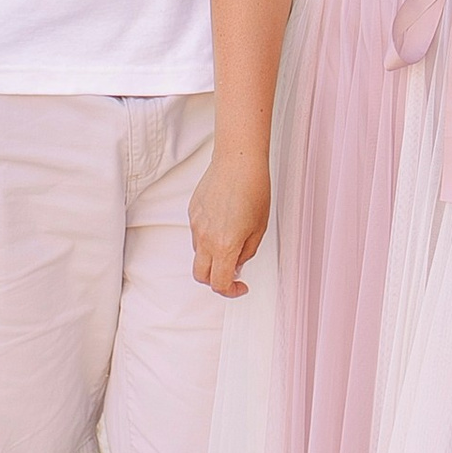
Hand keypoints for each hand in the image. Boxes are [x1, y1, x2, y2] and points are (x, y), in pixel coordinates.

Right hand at [190, 153, 271, 295]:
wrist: (238, 160)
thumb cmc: (254, 189)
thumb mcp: (259, 228)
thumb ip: (246, 252)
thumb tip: (236, 265)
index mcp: (224, 246)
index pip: (219, 283)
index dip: (231, 291)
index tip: (240, 286)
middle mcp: (205, 238)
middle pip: (201, 275)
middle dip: (215, 280)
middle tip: (232, 272)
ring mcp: (196, 225)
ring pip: (199, 253)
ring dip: (212, 256)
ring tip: (232, 237)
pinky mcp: (192, 212)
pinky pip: (197, 233)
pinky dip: (208, 236)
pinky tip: (224, 220)